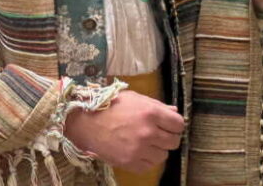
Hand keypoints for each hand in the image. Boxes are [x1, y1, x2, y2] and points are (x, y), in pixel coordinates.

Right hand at [63, 90, 183, 172]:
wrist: (84, 121)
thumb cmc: (108, 105)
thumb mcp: (132, 98)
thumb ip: (155, 105)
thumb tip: (174, 111)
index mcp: (150, 113)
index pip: (178, 124)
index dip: (173, 123)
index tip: (166, 123)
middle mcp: (148, 132)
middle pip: (174, 141)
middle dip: (166, 136)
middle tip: (154, 132)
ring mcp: (140, 149)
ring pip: (164, 155)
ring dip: (156, 149)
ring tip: (142, 141)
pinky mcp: (131, 162)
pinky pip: (150, 165)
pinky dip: (146, 158)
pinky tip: (135, 149)